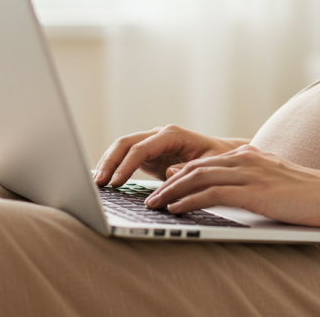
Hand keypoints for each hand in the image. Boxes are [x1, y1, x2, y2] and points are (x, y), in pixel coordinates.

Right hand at [93, 124, 246, 186]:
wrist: (222, 156)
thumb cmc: (219, 159)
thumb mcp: (210, 165)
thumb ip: (189, 169)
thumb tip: (169, 174)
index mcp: (172, 135)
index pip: (141, 147)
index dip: (126, 165)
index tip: (116, 182)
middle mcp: (158, 136)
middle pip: (125, 143)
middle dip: (109, 162)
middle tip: (98, 183)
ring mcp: (151, 144)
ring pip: (122, 148)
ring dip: (107, 164)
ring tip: (96, 184)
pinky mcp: (149, 155)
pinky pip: (126, 158)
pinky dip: (114, 167)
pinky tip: (104, 181)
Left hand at [143, 144, 319, 227]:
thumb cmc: (308, 193)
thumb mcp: (274, 180)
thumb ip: (250, 180)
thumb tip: (228, 188)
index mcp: (249, 156)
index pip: (205, 163)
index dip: (180, 175)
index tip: (163, 187)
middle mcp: (245, 159)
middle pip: (195, 168)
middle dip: (169, 184)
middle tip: (151, 198)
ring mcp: (248, 173)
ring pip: (197, 178)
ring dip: (172, 192)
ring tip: (155, 205)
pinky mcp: (253, 191)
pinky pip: (211, 194)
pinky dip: (189, 201)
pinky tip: (177, 209)